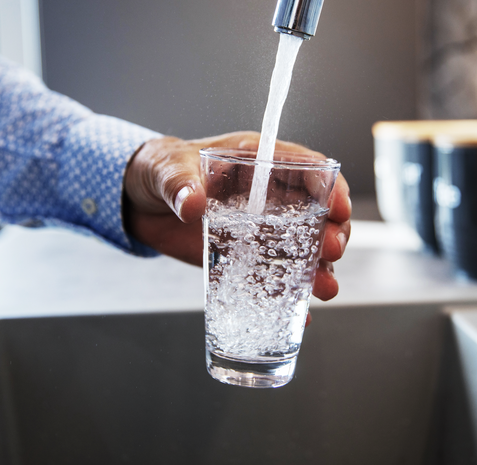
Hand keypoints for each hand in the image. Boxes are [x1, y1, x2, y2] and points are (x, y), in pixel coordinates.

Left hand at [123, 131, 351, 306]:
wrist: (137, 202)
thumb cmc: (158, 170)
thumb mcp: (166, 169)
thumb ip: (179, 184)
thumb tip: (192, 203)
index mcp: (256, 162)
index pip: (306, 168)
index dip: (329, 186)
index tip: (339, 207)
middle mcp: (266, 196)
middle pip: (315, 212)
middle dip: (331, 231)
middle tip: (332, 251)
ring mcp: (258, 229)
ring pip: (301, 247)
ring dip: (318, 268)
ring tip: (325, 288)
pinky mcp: (242, 256)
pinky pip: (270, 275)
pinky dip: (286, 294)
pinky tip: (300, 314)